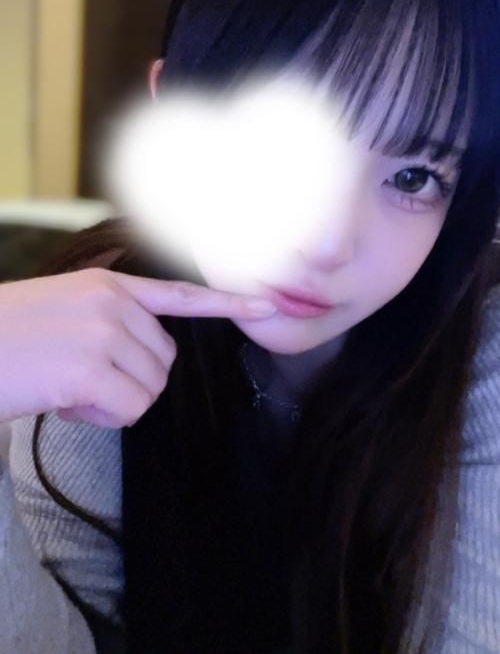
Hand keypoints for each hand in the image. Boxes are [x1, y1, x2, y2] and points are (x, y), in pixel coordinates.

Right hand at [0, 269, 275, 427]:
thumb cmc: (5, 338)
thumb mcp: (63, 310)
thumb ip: (109, 322)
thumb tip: (143, 360)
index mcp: (108, 285)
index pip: (179, 294)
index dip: (228, 303)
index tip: (269, 305)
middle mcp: (112, 303)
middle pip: (165, 361)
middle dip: (131, 382)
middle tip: (80, 381)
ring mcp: (103, 333)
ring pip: (151, 388)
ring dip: (115, 403)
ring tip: (68, 389)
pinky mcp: (90, 369)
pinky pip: (131, 410)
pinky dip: (103, 419)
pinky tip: (66, 404)